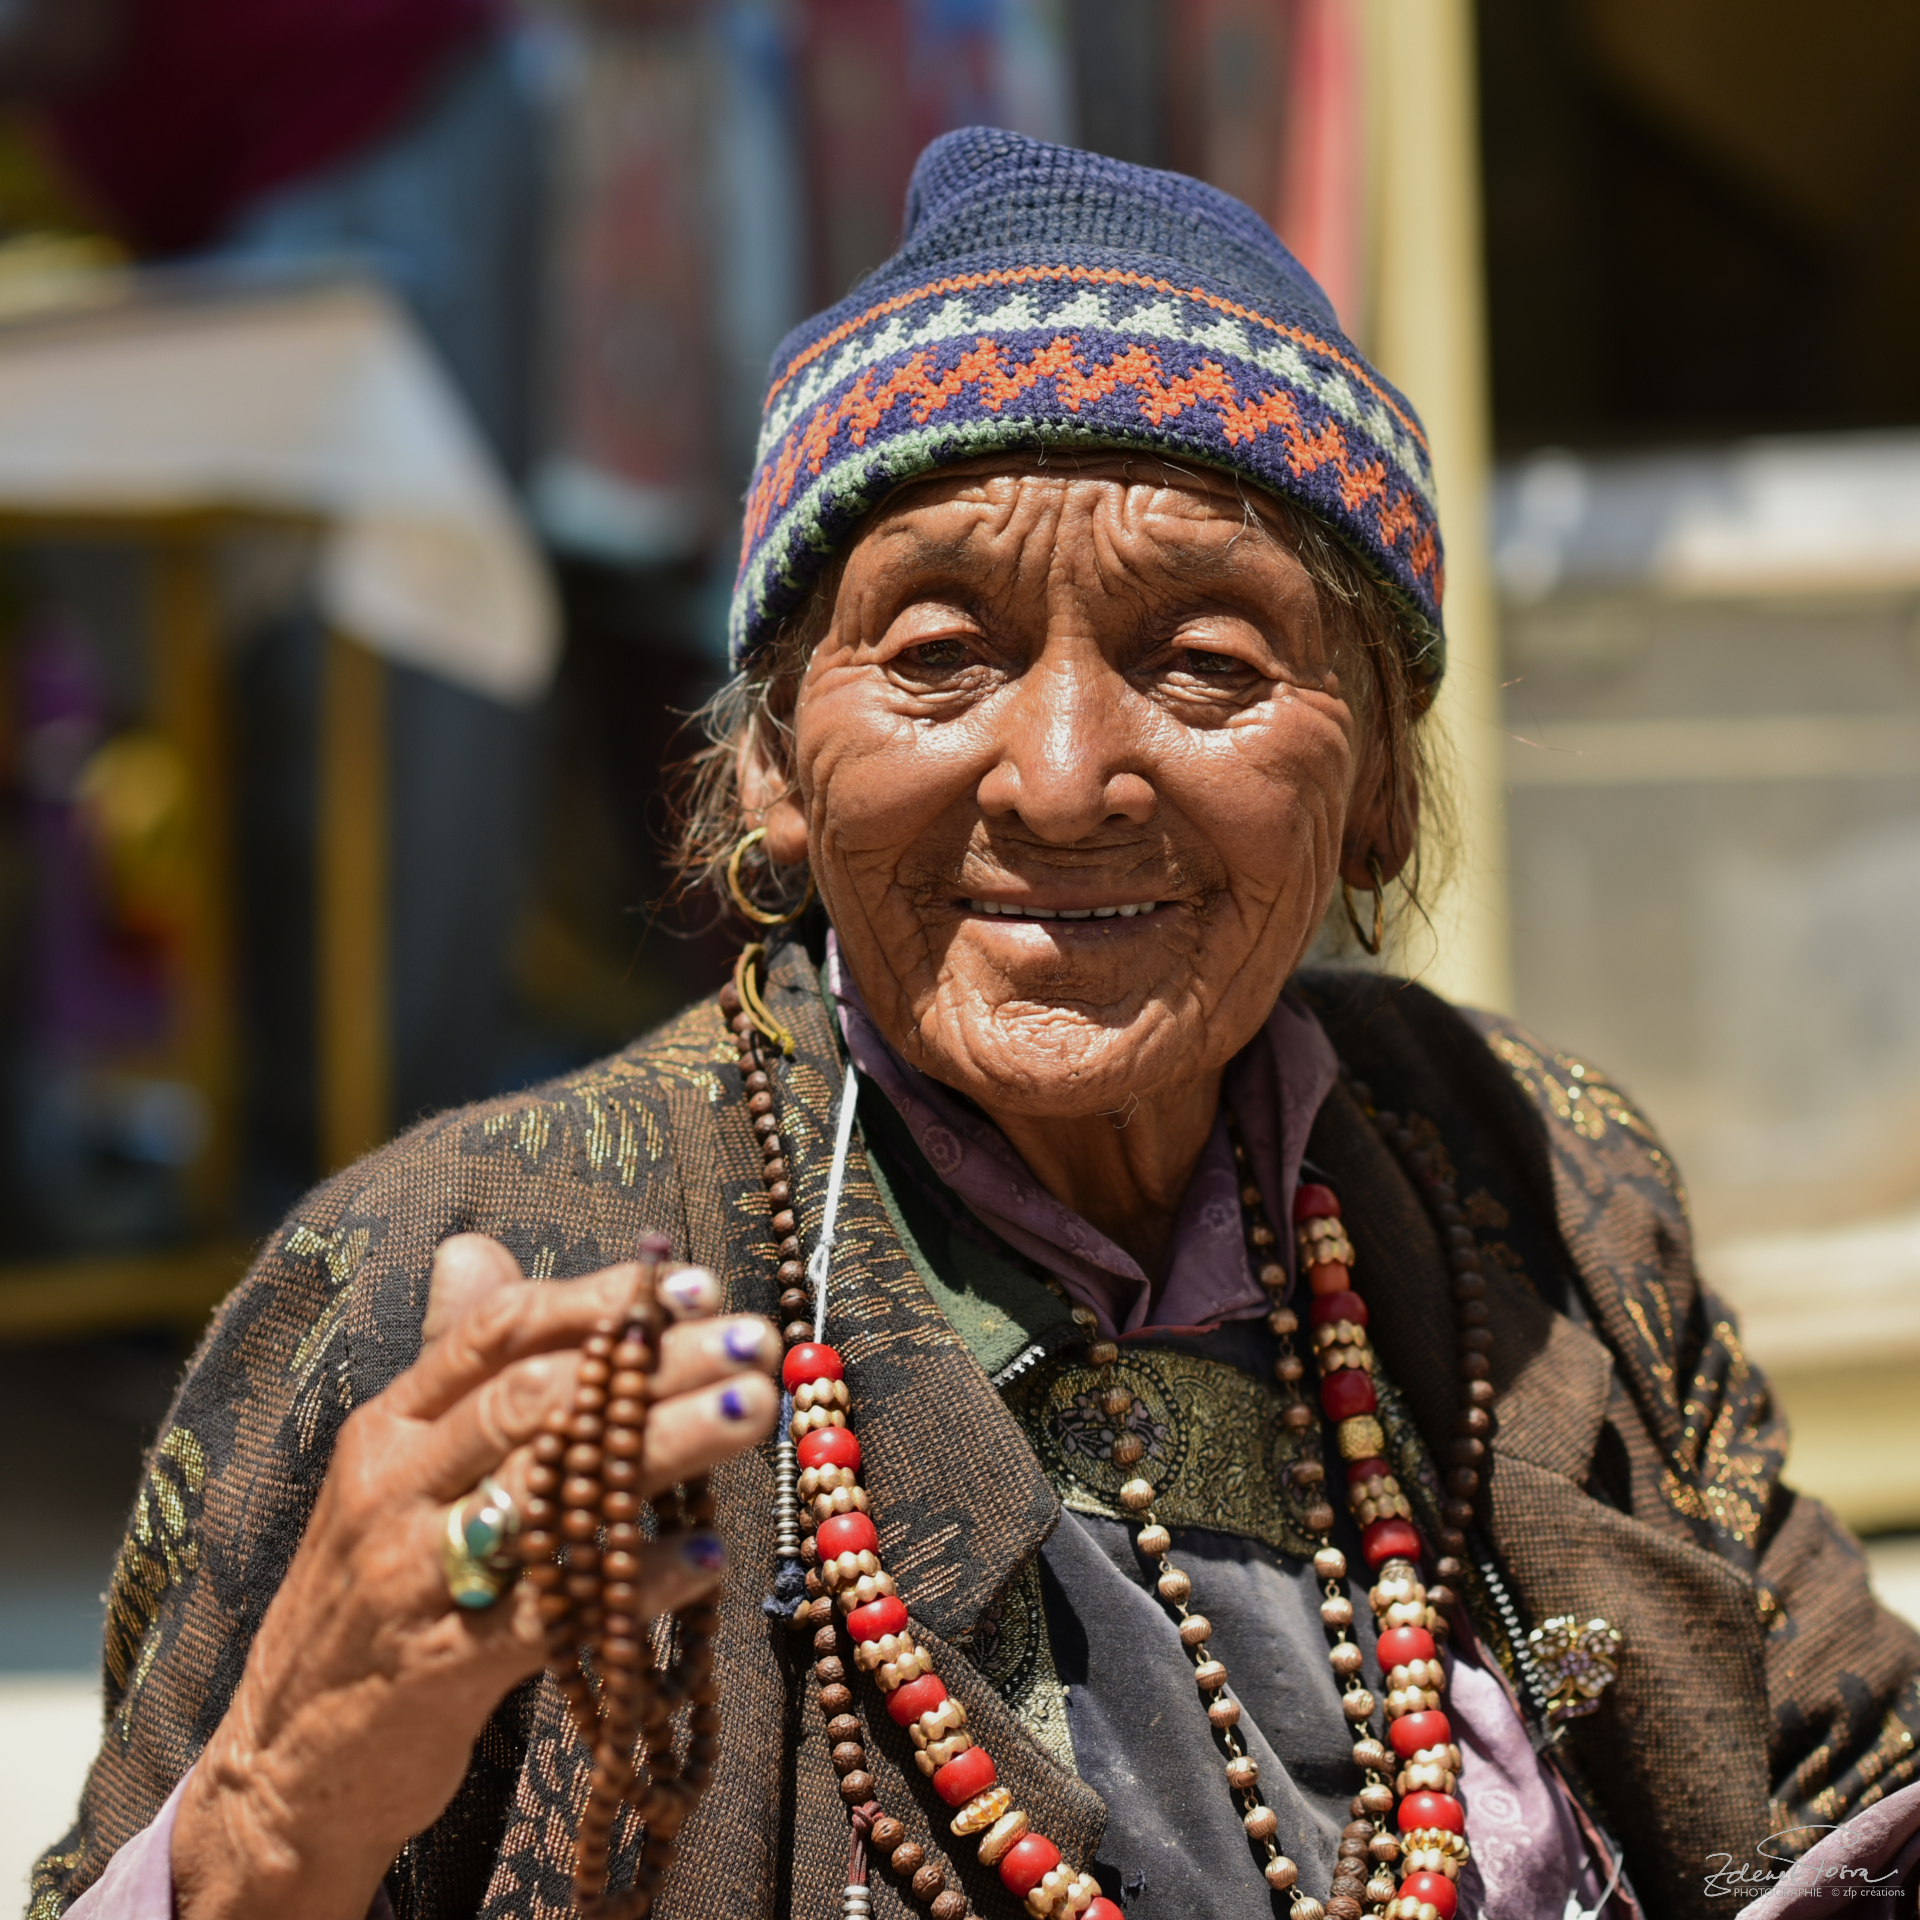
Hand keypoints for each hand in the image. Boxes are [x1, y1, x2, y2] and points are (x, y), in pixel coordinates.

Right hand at [171, 1236, 778, 1919]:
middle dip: (656, 1363)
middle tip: (753, 1342)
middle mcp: (392, 1484)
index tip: (698, 1284)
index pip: (498, 1329)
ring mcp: (410, 1574)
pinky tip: (706, 1556)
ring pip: (552, 1489)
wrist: (283, 1761)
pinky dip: (637, 1578)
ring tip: (752, 1413)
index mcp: (389, 1423)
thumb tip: (476, 1248)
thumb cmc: (373, 1591)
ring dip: (666, 1445)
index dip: (602, 1300)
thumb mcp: (390, 1468)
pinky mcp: (438, 1667)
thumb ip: (448, 1366)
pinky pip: (552, 1608)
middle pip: (539, 1397)